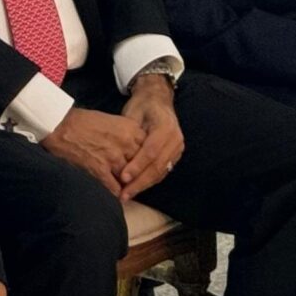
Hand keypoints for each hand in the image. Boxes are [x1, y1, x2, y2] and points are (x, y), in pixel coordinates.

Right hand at [42, 106, 149, 195]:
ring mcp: (114, 158)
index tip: (144, 167)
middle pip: (142, 166)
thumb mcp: (112, 121)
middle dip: (139, 175)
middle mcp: (126, 144)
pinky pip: (115, 189)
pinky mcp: (100, 170)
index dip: (146, 160)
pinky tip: (115, 196)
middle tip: (137, 182)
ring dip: (128, 186)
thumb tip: (136, 147)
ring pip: (131, 180)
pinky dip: (116, 195)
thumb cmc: (83, 121)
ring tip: (127, 192)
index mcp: (130, 129)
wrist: (59, 126)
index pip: (150, 149)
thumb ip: (127, 134)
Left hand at [114, 74, 184, 199]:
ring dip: (144, 185)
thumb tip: (118, 154)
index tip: (123, 177)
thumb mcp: (133, 113)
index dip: (137, 165)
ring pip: (161, 171)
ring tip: (128, 195)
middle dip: (140, 181)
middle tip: (124, 194)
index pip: (151, 151)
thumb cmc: (142, 106)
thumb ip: (129, 133)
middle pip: (158, 165)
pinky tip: (136, 188)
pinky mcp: (175, 155)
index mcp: (165, 126)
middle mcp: (175, 138)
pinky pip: (163, 171)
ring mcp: (178, 148)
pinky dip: (149, 181)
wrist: (158, 101)